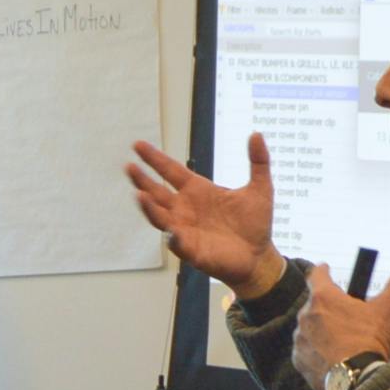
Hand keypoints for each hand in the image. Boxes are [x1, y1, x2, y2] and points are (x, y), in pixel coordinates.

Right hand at [127, 133, 284, 299]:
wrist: (260, 256)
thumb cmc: (255, 223)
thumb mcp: (260, 188)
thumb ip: (258, 161)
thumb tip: (256, 134)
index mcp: (197, 190)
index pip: (170, 170)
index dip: (154, 159)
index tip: (137, 145)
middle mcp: (185, 208)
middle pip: (156, 192)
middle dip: (142, 180)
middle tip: (129, 167)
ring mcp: (186, 229)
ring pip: (160, 217)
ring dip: (149, 208)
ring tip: (139, 195)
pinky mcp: (193, 251)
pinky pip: (178, 243)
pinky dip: (173, 238)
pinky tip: (171, 232)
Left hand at [292, 244, 389, 389]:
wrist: (360, 380)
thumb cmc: (373, 340)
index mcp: (324, 297)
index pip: (317, 274)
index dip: (324, 271)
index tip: (329, 270)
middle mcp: (306, 315)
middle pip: (315, 304)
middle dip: (328, 307)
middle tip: (347, 317)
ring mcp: (300, 339)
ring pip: (309, 328)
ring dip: (321, 330)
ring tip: (341, 341)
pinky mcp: (299, 360)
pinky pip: (305, 351)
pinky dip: (316, 351)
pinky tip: (333, 357)